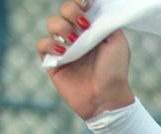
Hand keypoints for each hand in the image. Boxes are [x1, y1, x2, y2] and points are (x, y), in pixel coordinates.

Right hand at [36, 1, 134, 119]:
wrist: (107, 97)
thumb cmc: (115, 71)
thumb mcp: (118, 42)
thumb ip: (107, 22)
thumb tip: (95, 7)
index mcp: (92, 29)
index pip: (80, 6)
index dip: (80, 2)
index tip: (87, 4)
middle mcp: (77, 36)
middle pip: (64, 10)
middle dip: (71, 10)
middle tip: (83, 24)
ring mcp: (64, 48)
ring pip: (52, 23)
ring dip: (62, 27)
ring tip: (74, 41)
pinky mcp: (53, 62)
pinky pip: (42, 44)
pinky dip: (50, 44)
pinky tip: (63, 51)